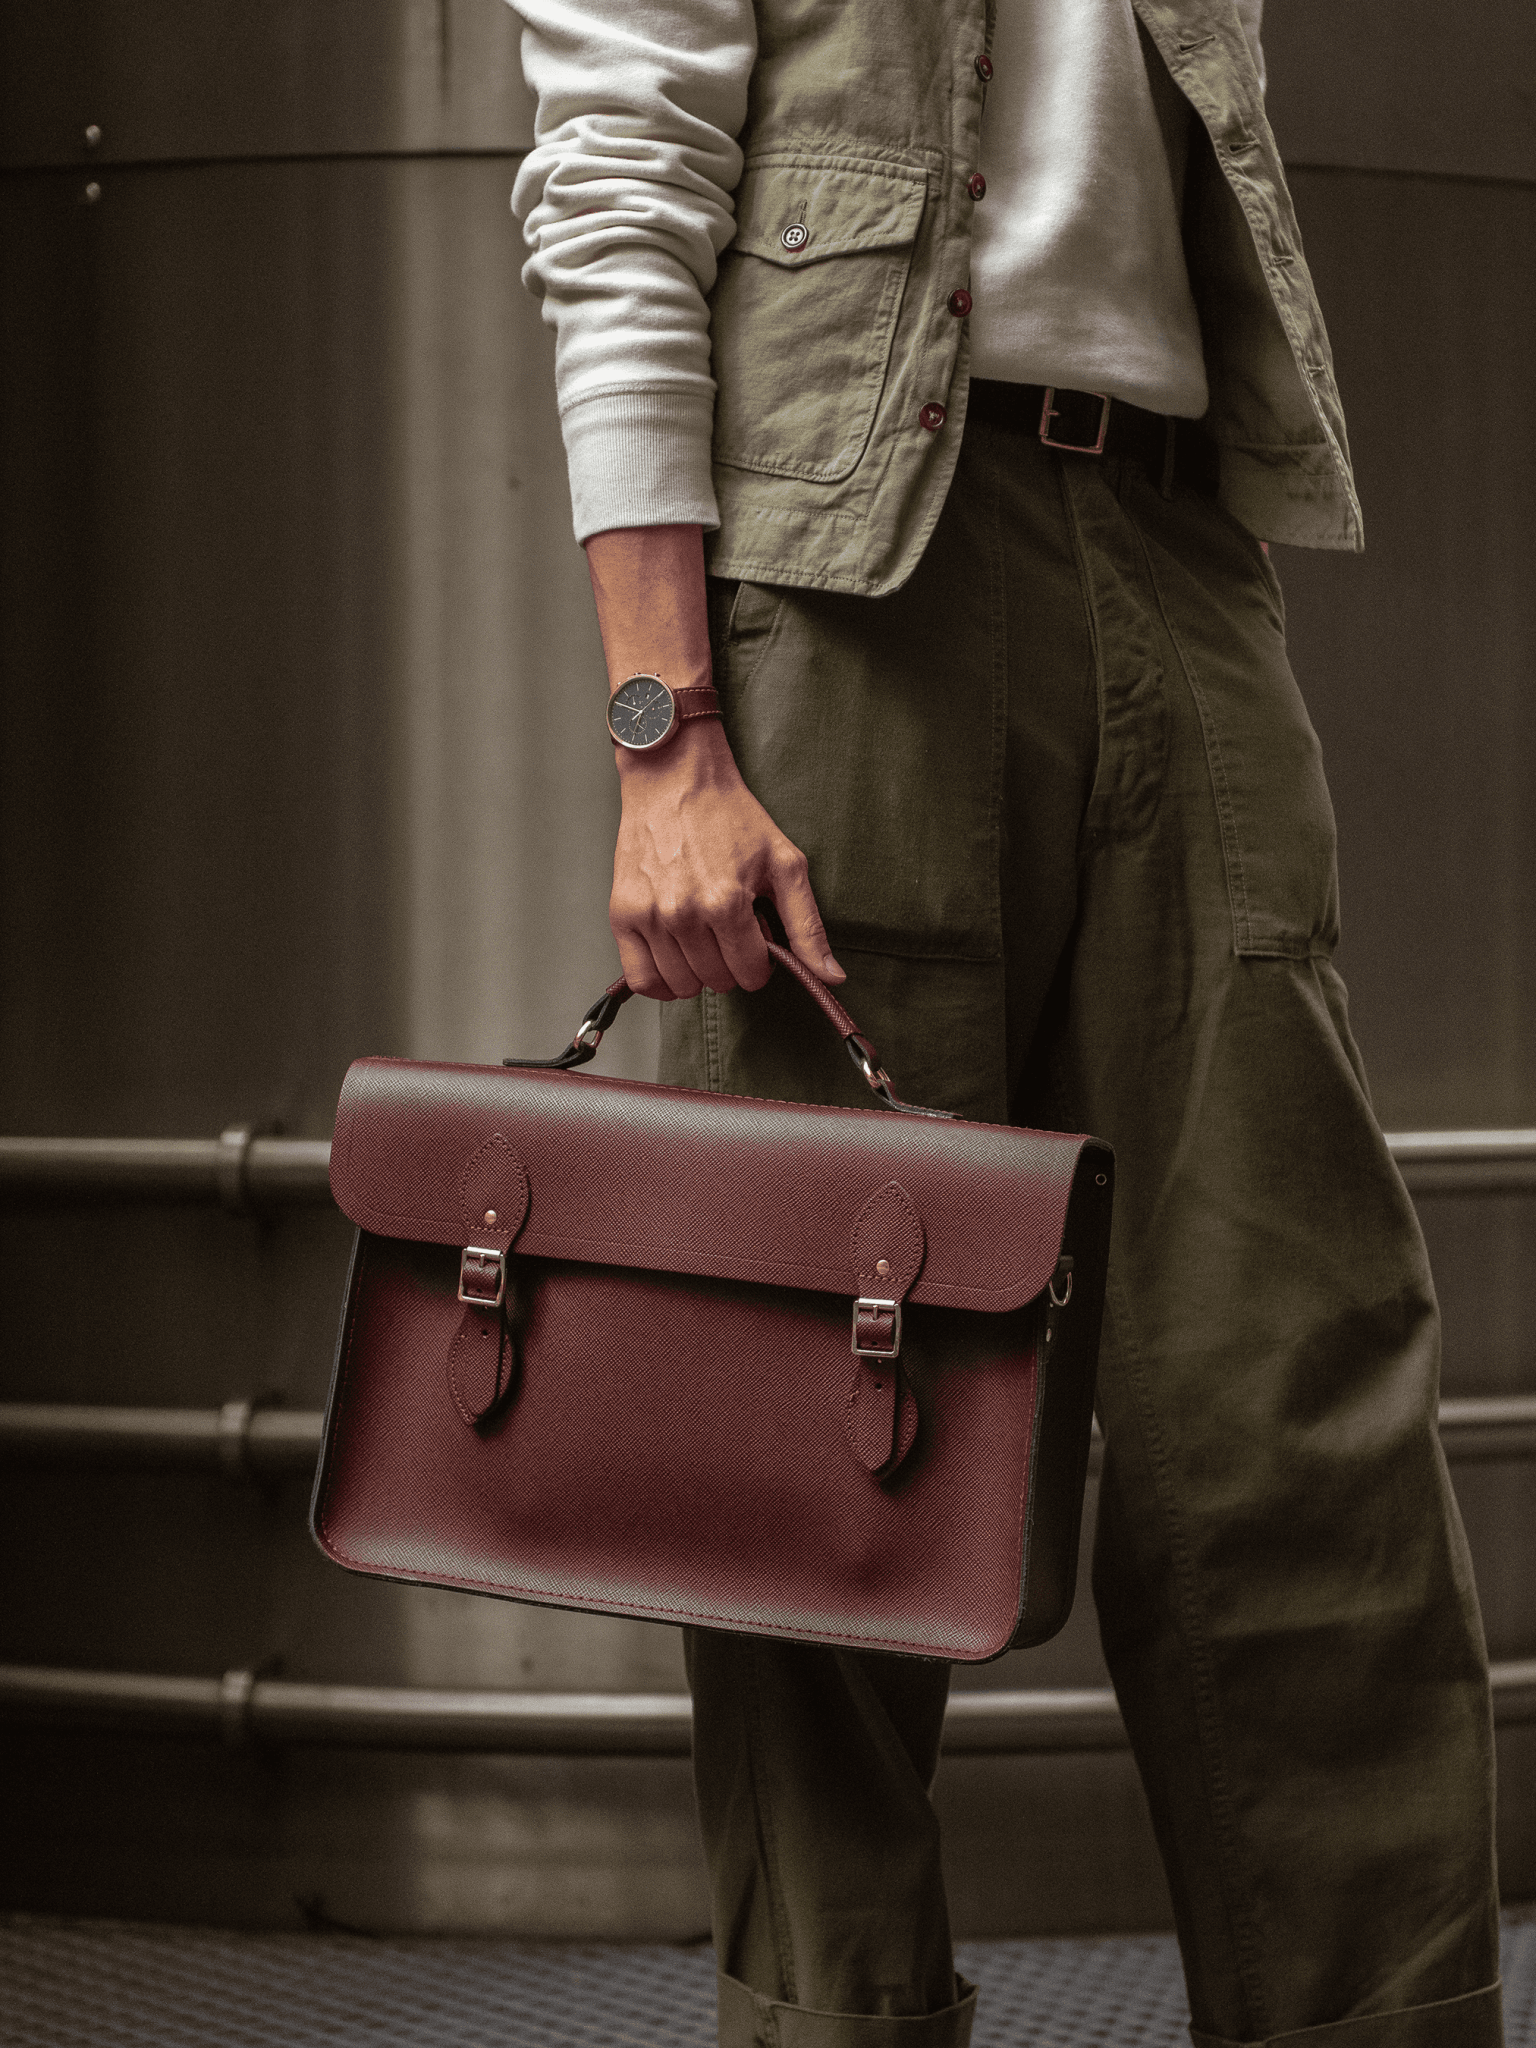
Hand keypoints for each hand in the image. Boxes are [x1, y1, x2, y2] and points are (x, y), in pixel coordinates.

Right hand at [611, 714, 844, 998]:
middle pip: (717, 981)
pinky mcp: (623, 913)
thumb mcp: (784, 865)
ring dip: (698, 973)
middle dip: (731, 965)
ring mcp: (650, 916)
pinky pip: (641, 978)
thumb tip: (831, 977)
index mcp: (727, 902)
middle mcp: (684, 913)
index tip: (754, 938)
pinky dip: (660, 984)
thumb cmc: (730, 816)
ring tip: (703, 940)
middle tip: (728, 932)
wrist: (674, 779)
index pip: (750, 974)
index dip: (759, 962)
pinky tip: (674, 966)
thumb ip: (808, 927)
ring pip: (681, 985)